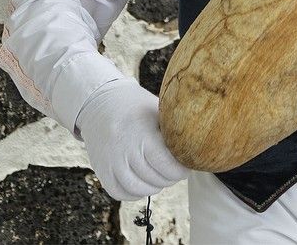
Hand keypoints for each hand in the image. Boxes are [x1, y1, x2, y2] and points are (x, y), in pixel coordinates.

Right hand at [75, 76, 188, 200]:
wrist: (99, 103)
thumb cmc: (136, 106)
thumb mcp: (157, 110)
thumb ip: (175, 128)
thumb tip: (198, 147)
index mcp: (142, 134)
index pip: (167, 165)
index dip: (181, 170)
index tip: (187, 163)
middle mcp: (125, 150)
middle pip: (156, 179)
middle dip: (171, 177)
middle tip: (175, 169)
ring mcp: (111, 163)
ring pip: (139, 189)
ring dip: (155, 187)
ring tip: (161, 175)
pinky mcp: (101, 171)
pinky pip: (121, 193)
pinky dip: (135, 193)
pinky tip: (143, 181)